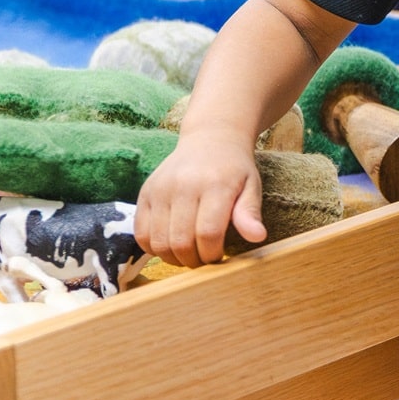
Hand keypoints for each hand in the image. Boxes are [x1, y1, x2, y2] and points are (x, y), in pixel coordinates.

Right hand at [133, 131, 266, 266]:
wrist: (210, 139)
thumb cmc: (234, 169)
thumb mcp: (251, 186)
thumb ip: (250, 212)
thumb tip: (257, 236)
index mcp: (215, 184)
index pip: (208, 233)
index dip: (212, 253)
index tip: (219, 256)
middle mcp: (183, 185)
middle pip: (180, 241)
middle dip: (193, 260)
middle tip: (203, 259)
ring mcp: (160, 189)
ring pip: (158, 241)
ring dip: (173, 258)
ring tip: (188, 254)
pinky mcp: (145, 193)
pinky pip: (141, 232)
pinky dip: (153, 248)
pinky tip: (170, 245)